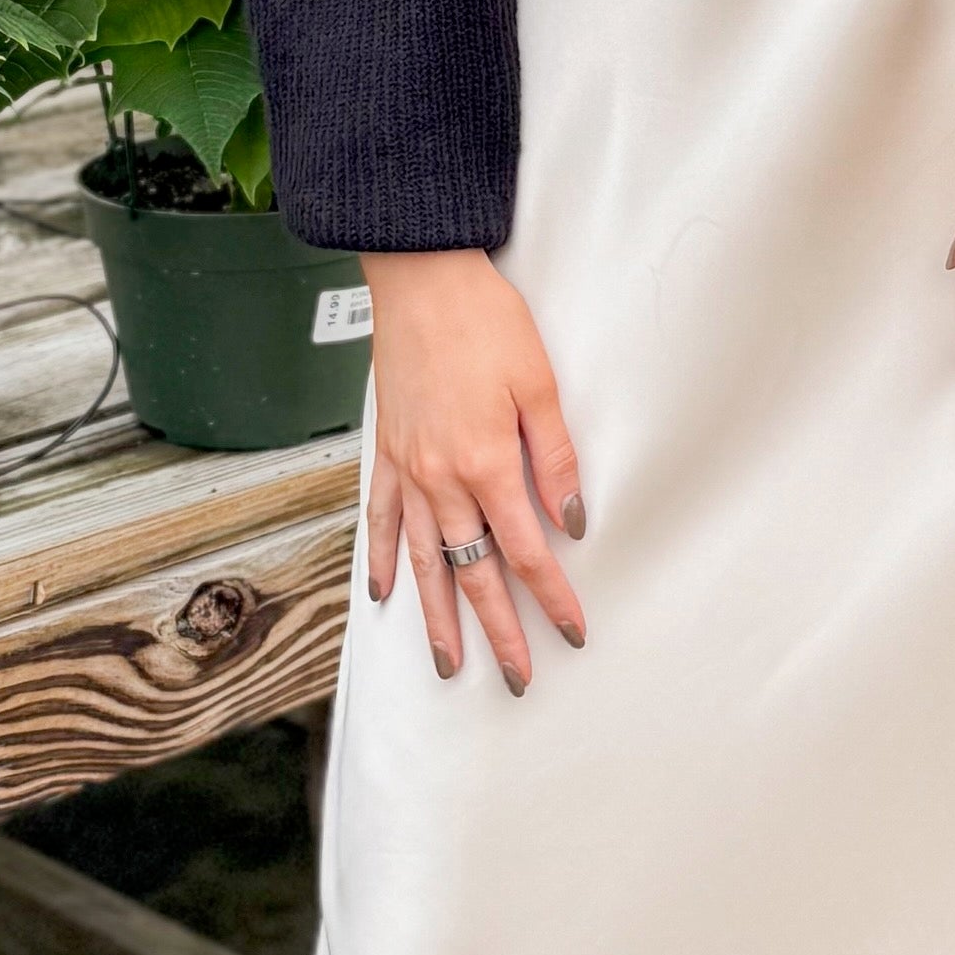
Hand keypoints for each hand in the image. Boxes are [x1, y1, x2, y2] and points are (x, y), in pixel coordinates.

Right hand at [363, 251, 585, 692]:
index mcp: (486, 463)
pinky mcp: (385, 452)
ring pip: (423, 562)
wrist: (420, 277)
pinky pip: (380, 520)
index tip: (573, 631)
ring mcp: (406, 469)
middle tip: (517, 678)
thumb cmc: (485, 322)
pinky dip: (383, 560)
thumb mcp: (539, 385)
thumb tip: (571, 519)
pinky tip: (385, 593)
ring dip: (437, 617)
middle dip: (498, 631)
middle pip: (473, 574)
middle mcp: (440, 479)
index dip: (553, 597)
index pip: (528, 552)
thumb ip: (556, 459)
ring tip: (448, 663)